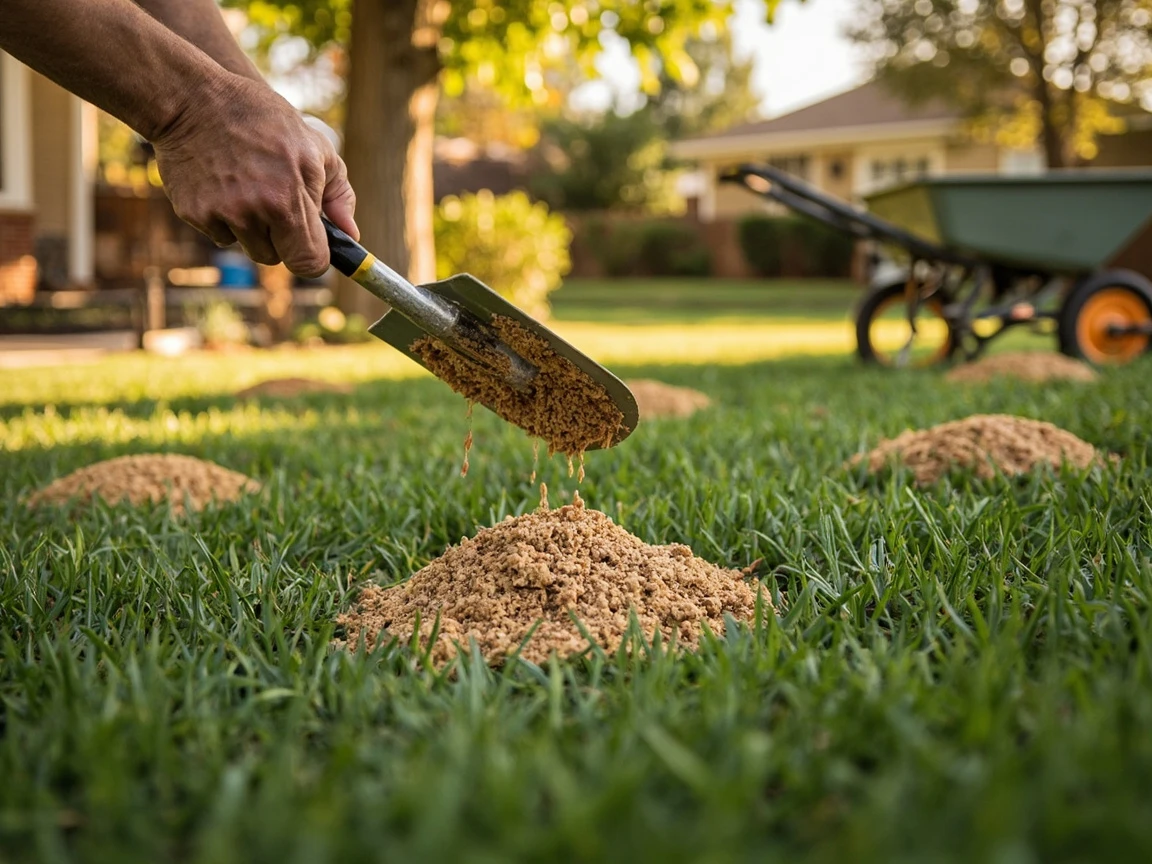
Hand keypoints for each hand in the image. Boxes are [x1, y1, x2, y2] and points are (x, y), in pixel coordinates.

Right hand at [152, 74, 358, 276]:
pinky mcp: (194, 214)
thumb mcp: (315, 148)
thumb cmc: (263, 120)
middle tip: (277, 205)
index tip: (312, 244)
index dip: (314, 256)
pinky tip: (223, 184)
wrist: (194, 99)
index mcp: (290, 199)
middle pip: (278, 259)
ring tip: (249, 187)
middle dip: (282, 239)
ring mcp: (222, 214)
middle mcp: (256, 211)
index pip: (310, 263)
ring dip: (253, 229)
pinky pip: (221, 235)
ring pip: (249, 248)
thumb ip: (338, 195)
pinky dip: (225, 219)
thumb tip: (350, 235)